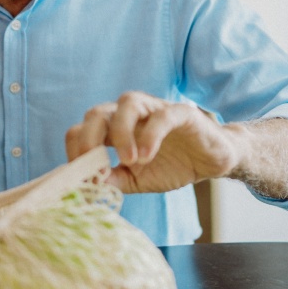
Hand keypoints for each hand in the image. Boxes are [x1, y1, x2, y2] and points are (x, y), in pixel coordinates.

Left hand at [64, 91, 242, 193]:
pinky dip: (150, 135)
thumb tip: (85, 185)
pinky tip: (147, 156)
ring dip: (120, 132)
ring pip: (127, 103)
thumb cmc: (172, 166)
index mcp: (115, 129)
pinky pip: (161, 116)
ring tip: (128, 160)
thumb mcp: (136, 180)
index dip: (75, 151)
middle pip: (97, 112)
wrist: (212, 162)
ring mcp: (155, 109)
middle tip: (93, 166)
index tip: (80, 177)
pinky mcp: (181, 112)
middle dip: (88, 138)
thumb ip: (112, 180)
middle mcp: (130, 114)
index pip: (82, 129)